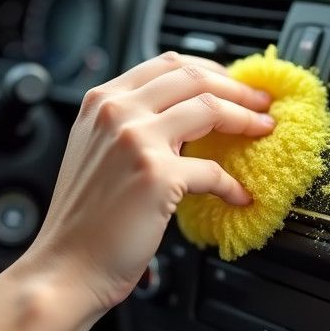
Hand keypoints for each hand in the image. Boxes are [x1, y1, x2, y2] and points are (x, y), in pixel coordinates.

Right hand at [21, 52, 274, 313]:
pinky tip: (238, 194)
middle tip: (260, 103)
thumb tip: (185, 117)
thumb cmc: (83, 221)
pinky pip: (212, 170)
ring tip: (262, 130)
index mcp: (102, 102)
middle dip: (237, 88)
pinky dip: (232, 184)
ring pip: (209, 107)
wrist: (67, 266)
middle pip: (193, 77)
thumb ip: (129, 125)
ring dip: (245, 118)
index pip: (166, 64)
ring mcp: (136, 139)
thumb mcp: (97, 151)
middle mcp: (116, 112)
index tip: (233, 85)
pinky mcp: (157, 175)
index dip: (210, 71)